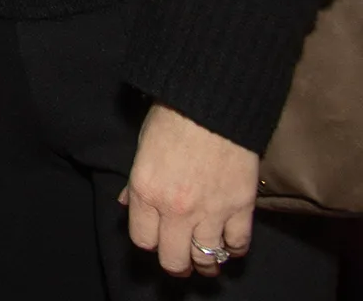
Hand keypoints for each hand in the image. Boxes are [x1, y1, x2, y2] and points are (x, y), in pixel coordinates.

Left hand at [119, 102, 258, 275]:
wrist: (212, 104)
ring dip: (207, 263)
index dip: (149, 241)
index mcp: (147, 192)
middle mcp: (176, 209)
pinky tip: (230, 242)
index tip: (155, 239)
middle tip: (180, 260)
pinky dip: (234, 248)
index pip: (143, 240)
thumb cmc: (171, 120)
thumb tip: (127, 204)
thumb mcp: (141, 149)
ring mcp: (210, 211)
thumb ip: (135, 183)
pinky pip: (238, 244)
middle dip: (176, 264)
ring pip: (208, 259)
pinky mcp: (241, 207)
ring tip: (207, 260)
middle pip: (173, 260)